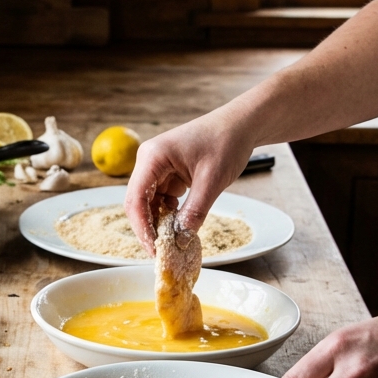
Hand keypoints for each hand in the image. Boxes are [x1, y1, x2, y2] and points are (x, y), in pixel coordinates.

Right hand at [123, 111, 255, 254]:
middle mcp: (149, 162)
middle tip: (160, 253)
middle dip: (147, 228)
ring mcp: (157, 168)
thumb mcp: (212, 180)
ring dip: (158, 223)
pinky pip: (161, 200)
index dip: (142, 227)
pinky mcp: (167, 174)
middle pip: (137, 203)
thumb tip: (181, 241)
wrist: (240, 124)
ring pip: (148, 204)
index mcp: (153, 157)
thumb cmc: (226, 142)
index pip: (136, 198)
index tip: (154, 248)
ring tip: (171, 243)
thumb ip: (195, 211)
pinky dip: (168, 216)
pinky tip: (179, 227)